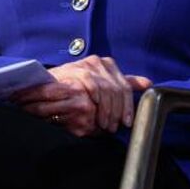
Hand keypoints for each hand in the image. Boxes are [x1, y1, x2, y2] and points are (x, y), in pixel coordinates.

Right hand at [12, 56, 151, 134]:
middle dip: (118, 110)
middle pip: (118, 88)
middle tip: (113, 126)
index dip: (128, 105)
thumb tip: (148, 83)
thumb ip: (122, 82)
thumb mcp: (99, 84)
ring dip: (107, 110)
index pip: (125, 85)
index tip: (127, 122)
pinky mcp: (77, 71)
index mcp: (105, 64)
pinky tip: (93, 112)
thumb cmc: (70, 88)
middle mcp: (97, 62)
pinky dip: (96, 101)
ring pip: (108, 89)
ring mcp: (86, 65)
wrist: (41, 87)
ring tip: (104, 124)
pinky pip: (93, 86)